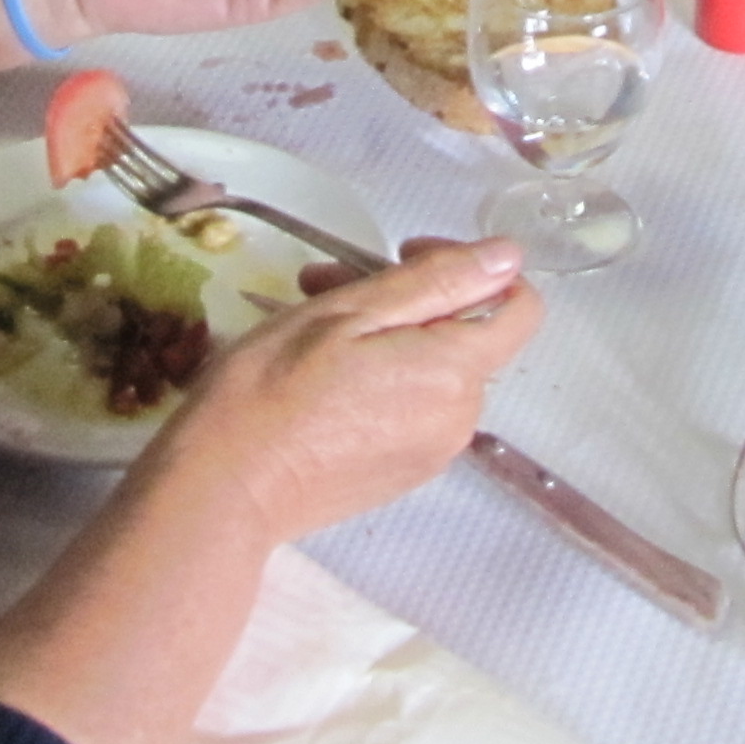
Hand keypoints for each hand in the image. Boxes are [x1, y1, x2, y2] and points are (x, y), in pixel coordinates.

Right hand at [145, 233, 540, 545]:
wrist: (224, 489)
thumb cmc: (275, 388)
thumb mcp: (349, 313)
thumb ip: (436, 283)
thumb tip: (509, 256)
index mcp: (455, 372)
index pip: (520, 308)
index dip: (472, 267)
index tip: (406, 254)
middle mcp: (459, 418)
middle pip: (461, 334)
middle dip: (405, 296)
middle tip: (326, 279)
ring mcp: (431, 452)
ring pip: (429, 368)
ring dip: (381, 331)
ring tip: (306, 315)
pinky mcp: (400, 474)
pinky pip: (409, 407)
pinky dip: (377, 375)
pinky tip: (316, 369)